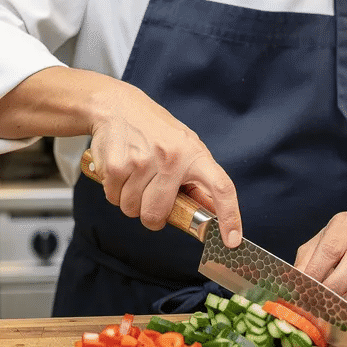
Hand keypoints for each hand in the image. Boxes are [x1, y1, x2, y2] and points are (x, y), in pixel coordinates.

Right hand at [87, 83, 242, 247]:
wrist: (117, 106)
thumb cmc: (155, 131)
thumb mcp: (185, 146)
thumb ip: (198, 179)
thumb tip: (212, 214)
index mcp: (195, 155)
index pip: (221, 188)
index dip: (229, 217)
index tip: (232, 240)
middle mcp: (172, 158)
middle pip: (158, 215)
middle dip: (150, 215)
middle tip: (149, 196)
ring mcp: (143, 162)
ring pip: (132, 210)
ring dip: (130, 201)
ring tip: (134, 176)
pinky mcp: (119, 165)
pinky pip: (114, 199)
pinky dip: (114, 191)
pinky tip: (121, 170)